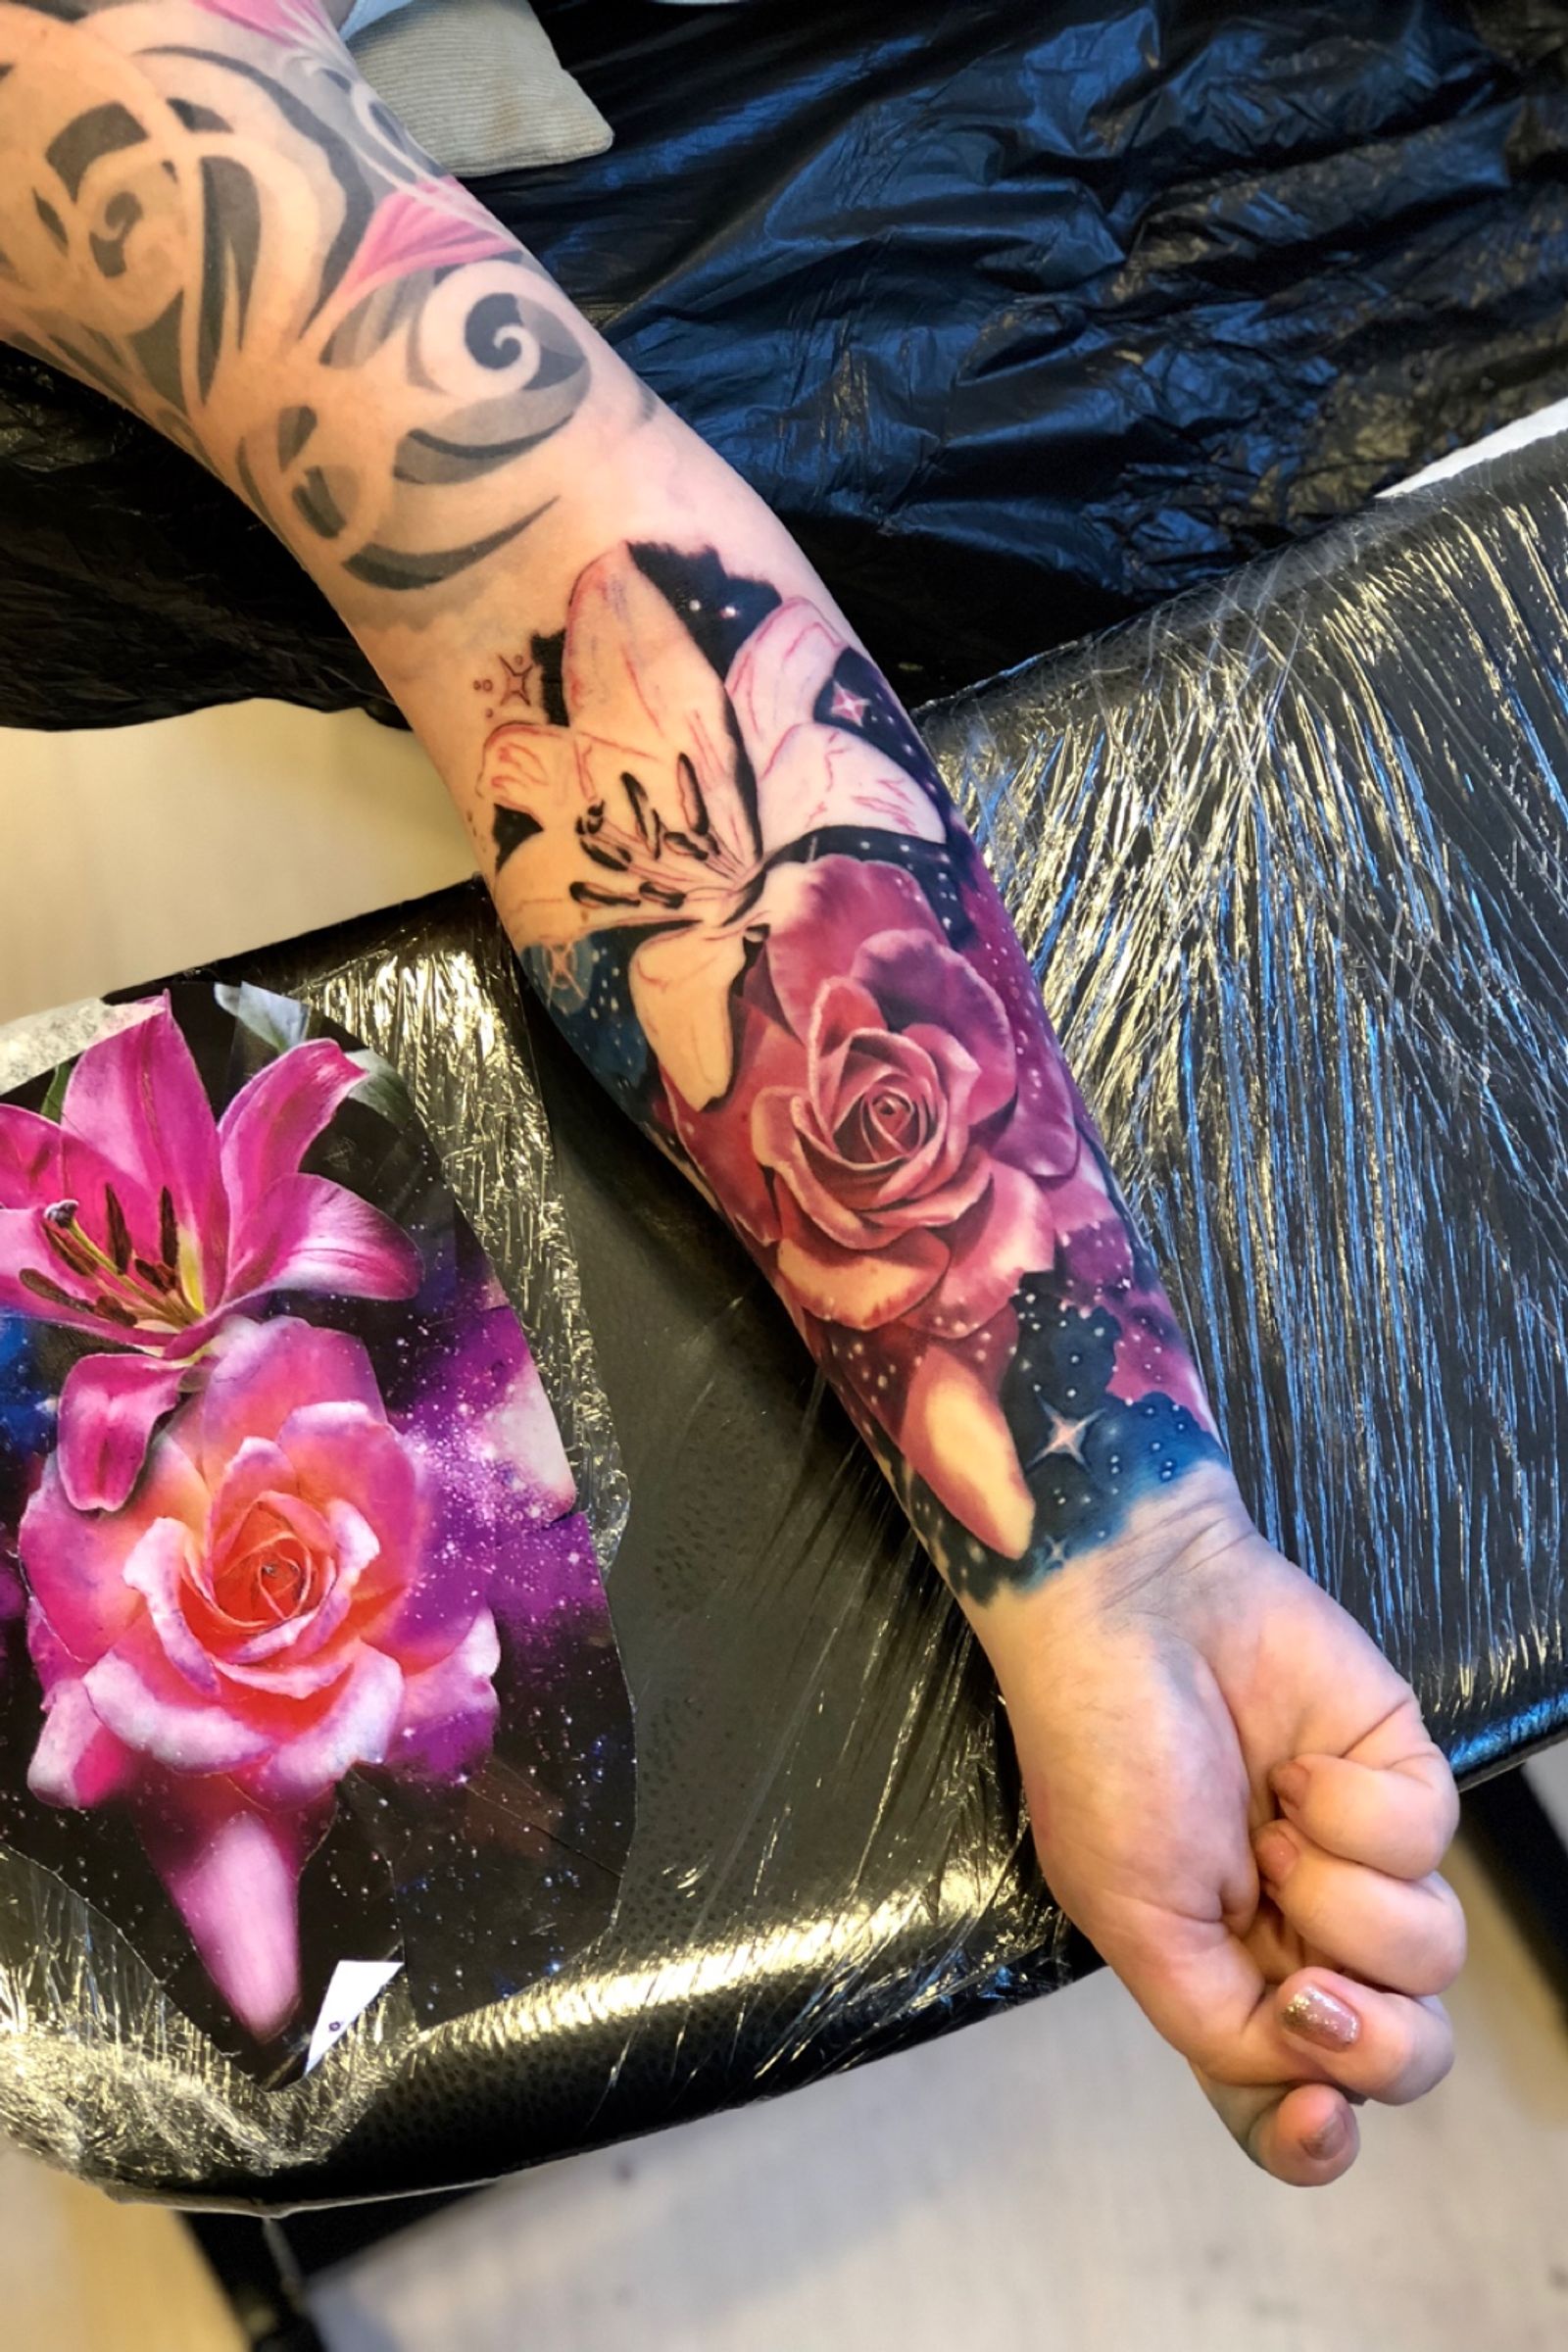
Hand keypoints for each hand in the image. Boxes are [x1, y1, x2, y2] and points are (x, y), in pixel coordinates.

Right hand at [977, 1467, 1463, 2184]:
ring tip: (1272, 1832)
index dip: (1317, 2138)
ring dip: (1342, 1898)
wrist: (1131, 1606)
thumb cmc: (1101, 1753)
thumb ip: (1217, 2028)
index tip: (1318, 2107)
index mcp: (1220, 1977)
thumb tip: (1315, 2069)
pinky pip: (1428, 1846)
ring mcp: (1355, 1856)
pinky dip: (1355, 1811)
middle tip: (1308, 1976)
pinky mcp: (1400, 1779)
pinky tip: (1298, 1769)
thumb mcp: (1129, 1923)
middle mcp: (1297, 1928)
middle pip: (1398, 2053)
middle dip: (1370, 2034)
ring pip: (1429, 1957)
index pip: (1292, 2104)